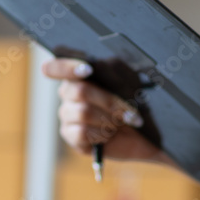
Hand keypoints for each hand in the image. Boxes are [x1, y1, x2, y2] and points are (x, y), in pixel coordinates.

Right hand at [42, 57, 166, 163]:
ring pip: (83, 112)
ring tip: (121, 124)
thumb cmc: (134, 103)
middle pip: (80, 91)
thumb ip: (111, 70)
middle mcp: (68, 92)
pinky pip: (82, 132)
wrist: (143, 134)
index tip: (88, 70)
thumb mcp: (129, 82)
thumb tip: (94, 65)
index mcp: (79, 74)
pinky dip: (102, 134)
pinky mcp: (69, 134)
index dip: (67, 67)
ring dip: (109, 119)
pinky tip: (109, 135)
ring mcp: (67, 113)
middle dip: (110, 102)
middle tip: (130, 113)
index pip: (56, 67)